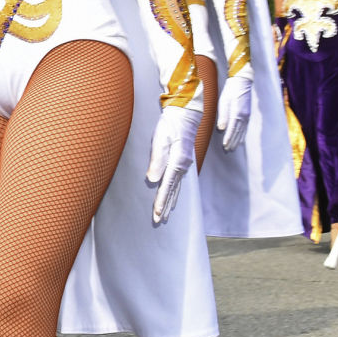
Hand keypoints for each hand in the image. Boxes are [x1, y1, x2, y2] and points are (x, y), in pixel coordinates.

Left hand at [147, 103, 200, 222]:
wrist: (184, 115)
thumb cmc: (169, 126)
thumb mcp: (160, 140)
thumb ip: (157, 160)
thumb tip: (153, 180)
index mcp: (178, 162)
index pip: (167, 187)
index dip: (162, 201)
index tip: (157, 214)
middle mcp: (183, 166)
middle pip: (173, 191)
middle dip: (166, 207)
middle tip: (158, 221)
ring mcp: (184, 165)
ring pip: (176, 188)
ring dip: (170, 202)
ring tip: (165, 215)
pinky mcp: (182, 162)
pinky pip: (178, 181)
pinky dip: (174, 192)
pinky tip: (172, 198)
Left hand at [216, 67, 253, 152]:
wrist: (242, 82)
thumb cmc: (230, 91)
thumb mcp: (224, 102)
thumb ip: (223, 116)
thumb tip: (221, 129)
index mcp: (237, 114)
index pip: (232, 130)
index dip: (229, 139)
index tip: (225, 147)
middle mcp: (244, 117)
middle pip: (238, 133)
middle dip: (233, 143)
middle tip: (228, 151)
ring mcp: (247, 116)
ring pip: (242, 132)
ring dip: (238, 141)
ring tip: (233, 148)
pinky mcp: (247, 115)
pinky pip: (245, 128)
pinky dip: (242, 135)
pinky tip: (240, 139)